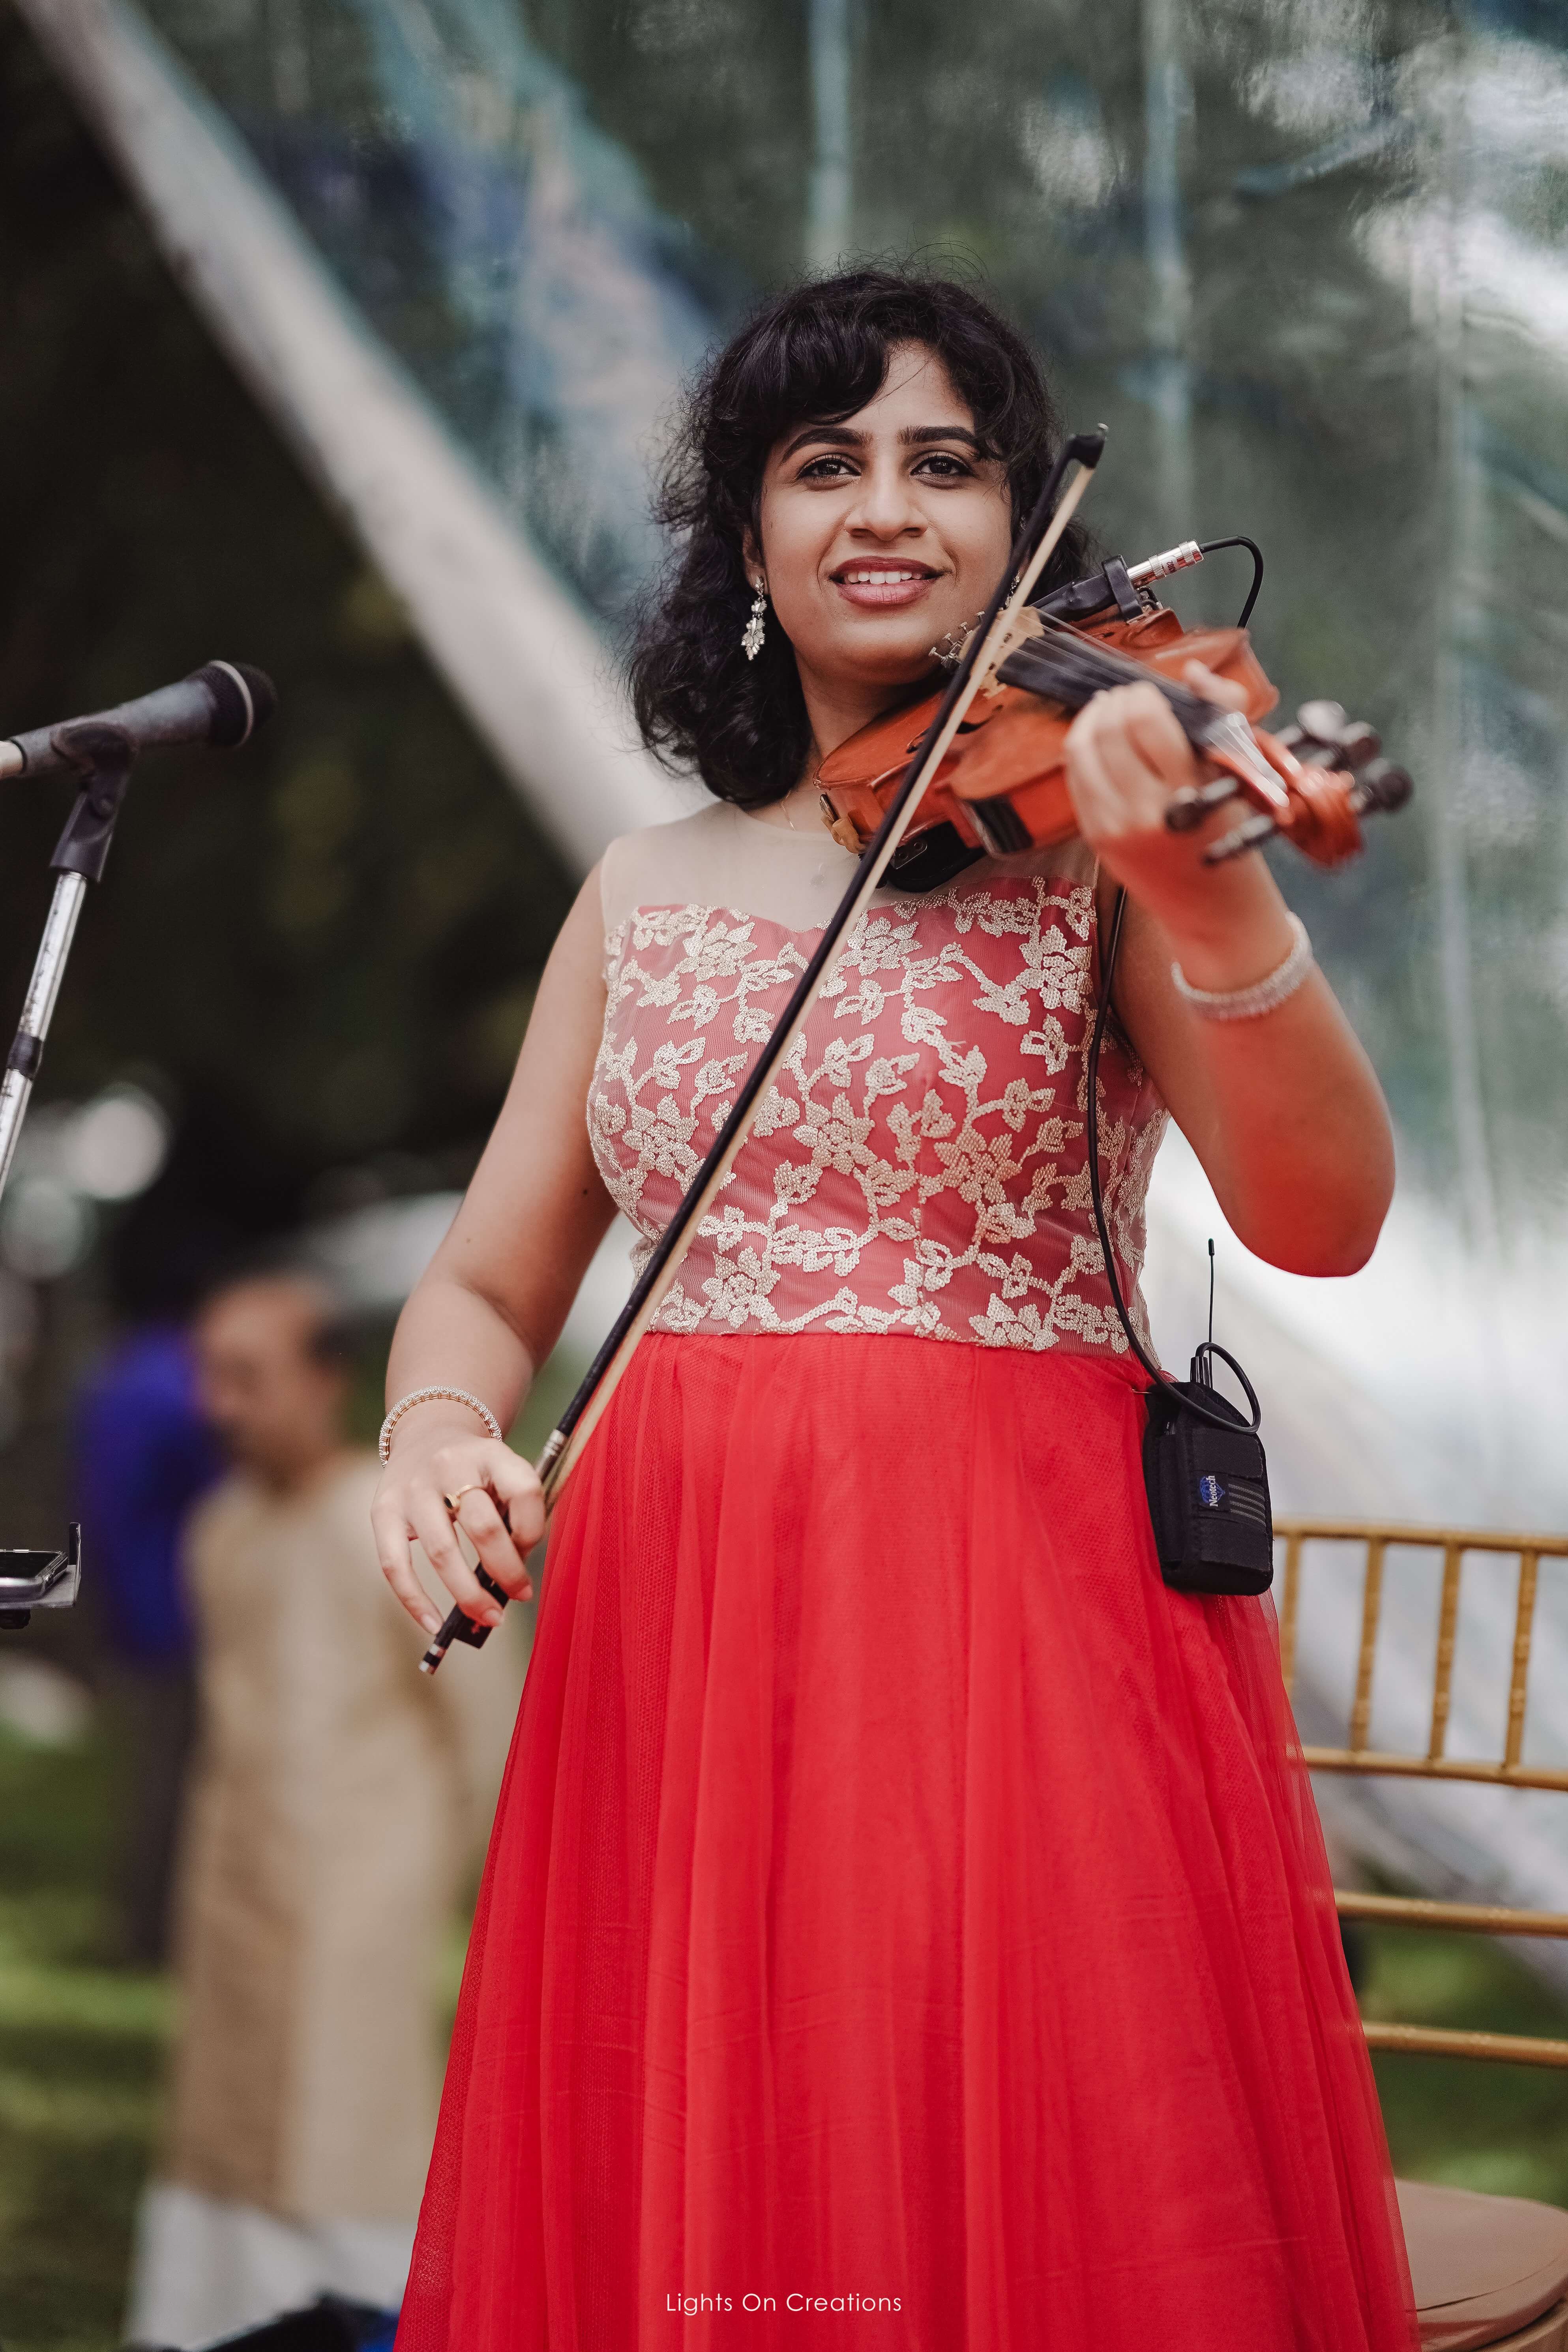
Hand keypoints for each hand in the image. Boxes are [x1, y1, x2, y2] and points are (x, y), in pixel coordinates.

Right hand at [371, 1410, 544, 1637]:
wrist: (427, 1435)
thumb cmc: (476, 1471)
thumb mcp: (503, 1473)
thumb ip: (515, 1514)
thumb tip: (514, 1583)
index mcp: (490, 1453)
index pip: (524, 1491)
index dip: (534, 1529)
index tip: (530, 1551)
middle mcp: (449, 1466)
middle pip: (483, 1526)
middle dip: (507, 1571)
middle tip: (520, 1595)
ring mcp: (412, 1488)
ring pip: (441, 1551)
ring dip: (468, 1594)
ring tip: (489, 1617)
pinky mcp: (383, 1510)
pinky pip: (395, 1565)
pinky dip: (415, 1601)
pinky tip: (434, 1624)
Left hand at [1062, 661, 1293, 985]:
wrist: (1214, 912)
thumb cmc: (1232, 837)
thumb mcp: (1236, 776)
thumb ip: (1220, 713)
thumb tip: (1191, 671)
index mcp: (1188, 793)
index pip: (1146, 720)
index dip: (1145, 694)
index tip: (1155, 693)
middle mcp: (1144, 811)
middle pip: (1108, 729)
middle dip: (1118, 701)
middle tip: (1132, 697)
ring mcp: (1113, 826)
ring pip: (1080, 748)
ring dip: (1093, 718)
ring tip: (1111, 709)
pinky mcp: (1095, 836)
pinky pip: (1075, 776)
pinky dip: (1082, 748)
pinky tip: (1098, 740)